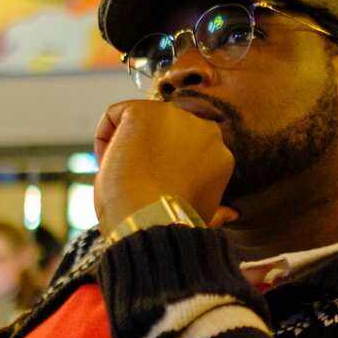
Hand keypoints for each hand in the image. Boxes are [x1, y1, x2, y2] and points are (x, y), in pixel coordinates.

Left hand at [93, 100, 236, 235]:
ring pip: (141, 121)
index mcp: (220, 153)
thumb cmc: (175, 225)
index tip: (156, 186)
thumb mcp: (204, 214)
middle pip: (165, 129)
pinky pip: (115, 114)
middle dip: (150, 150)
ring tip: (124, 176)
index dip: (166, 165)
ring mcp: (175, 116)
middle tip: (137, 180)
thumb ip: (218, 208)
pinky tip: (111, 164)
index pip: (186, 145)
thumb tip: (233, 214)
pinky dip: (104, 138)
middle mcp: (204, 128)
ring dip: (128, 144)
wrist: (154, 223)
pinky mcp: (144, 112)